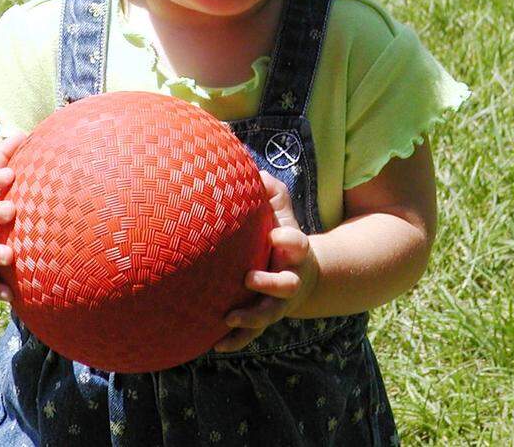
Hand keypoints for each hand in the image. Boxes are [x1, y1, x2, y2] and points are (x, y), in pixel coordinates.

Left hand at [214, 171, 319, 351]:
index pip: (297, 244)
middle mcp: (289, 279)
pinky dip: (236, 339)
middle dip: (270, 283)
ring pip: (269, 313)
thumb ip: (272, 192)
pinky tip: (215, 344)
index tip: (275, 236)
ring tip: (229, 316)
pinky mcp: (265, 317)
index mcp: (294, 251)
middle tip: (248, 277)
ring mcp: (278, 302)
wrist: (298, 272)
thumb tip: (257, 169)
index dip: (289, 241)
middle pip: (286, 285)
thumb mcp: (281, 213)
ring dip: (251, 316)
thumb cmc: (281, 235)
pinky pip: (252, 333)